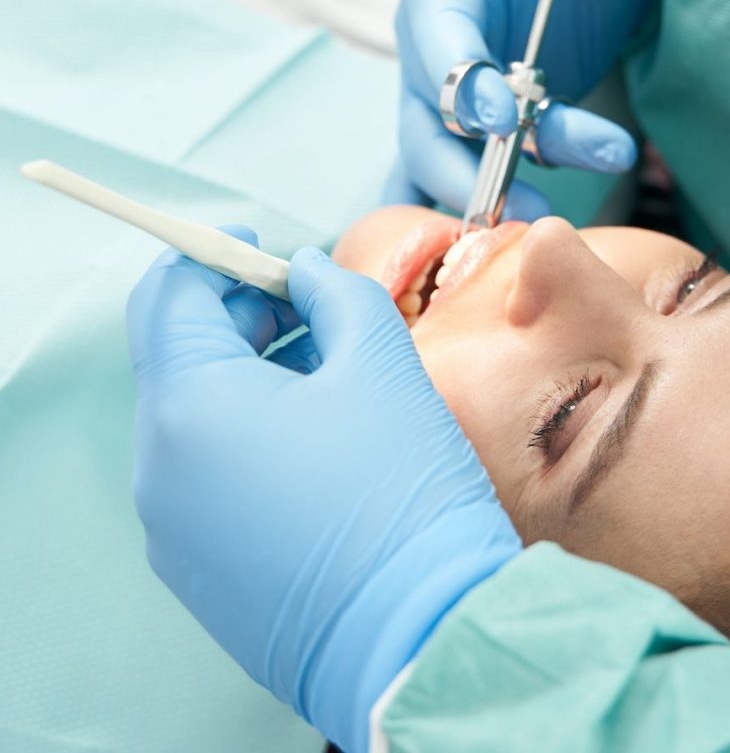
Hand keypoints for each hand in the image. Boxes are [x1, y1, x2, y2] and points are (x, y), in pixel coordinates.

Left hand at [127, 228, 520, 752]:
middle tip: (307, 305)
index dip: (211, 256)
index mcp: (191, 409)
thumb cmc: (402, 493)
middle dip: (239, 316)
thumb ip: (337, 293)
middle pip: (180, 357)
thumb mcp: (381, 362)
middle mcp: (161, 471)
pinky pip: (206, 476)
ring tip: (327, 373)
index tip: (254, 241)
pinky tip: (316, 438)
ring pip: (195, 418)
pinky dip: (247, 435)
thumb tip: (308, 272)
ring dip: (249, 376)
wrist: (421, 635)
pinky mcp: (200, 569)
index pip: (170, 298)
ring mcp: (174, 529)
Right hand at [394, 0, 656, 219]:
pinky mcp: (458, 144)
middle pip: (427, 118)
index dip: (465, 73)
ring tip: (533, 233)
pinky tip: (489, 266)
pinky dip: (462, 223)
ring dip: (474, 204)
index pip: (438, 34)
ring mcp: (436, 106)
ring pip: (434, 164)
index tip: (508, 112)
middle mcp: (423, 52)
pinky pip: (444, 190)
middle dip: (474, 163)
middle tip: (531, 202)